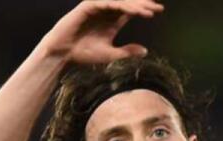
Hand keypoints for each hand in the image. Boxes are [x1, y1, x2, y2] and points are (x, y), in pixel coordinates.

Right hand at [41, 0, 163, 64]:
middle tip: (158, 8)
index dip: (144, 9)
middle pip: (128, 3)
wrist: (63, 53)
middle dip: (143, 4)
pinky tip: (132, 10)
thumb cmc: (84, 54)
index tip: (158, 11)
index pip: (131, 11)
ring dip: (134, 4)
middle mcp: (106, 11)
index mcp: (111, 20)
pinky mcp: (88, 6)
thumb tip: (146, 51)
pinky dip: (120, 5)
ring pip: (119, 1)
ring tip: (148, 10)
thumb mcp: (110, 54)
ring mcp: (97, 7)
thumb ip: (127, 52)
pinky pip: (107, 2)